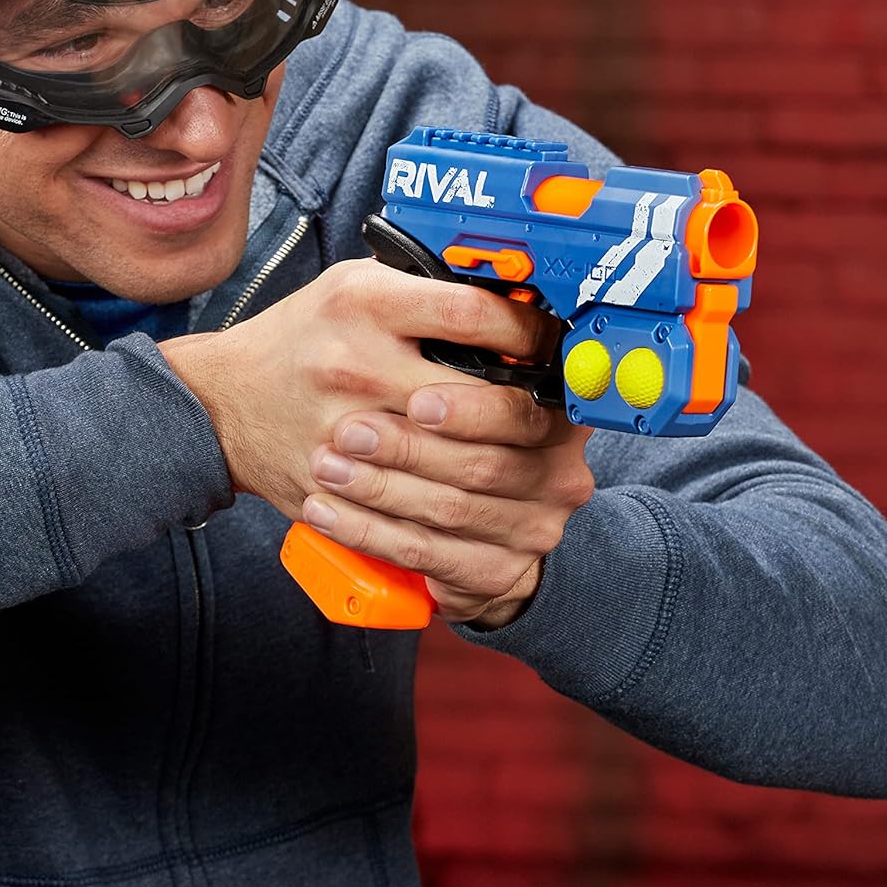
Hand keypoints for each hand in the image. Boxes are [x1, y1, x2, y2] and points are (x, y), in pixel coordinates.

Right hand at [160, 258, 560, 522]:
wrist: (221, 401)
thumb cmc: (302, 337)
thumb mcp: (356, 285)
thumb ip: (425, 290)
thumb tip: (511, 297)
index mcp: (365, 304)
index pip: (472, 313)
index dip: (526, 330)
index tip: (547, 341)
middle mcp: (356, 365)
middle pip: (477, 400)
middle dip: (529, 412)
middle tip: (551, 412)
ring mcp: (345, 433)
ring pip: (457, 466)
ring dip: (508, 466)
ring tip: (530, 458)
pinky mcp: (338, 486)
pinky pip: (416, 509)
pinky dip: (460, 512)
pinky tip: (486, 501)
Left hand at [303, 380, 593, 626]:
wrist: (471, 514)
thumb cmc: (459, 430)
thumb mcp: (476, 380)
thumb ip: (468, 357)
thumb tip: (429, 315)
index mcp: (560, 416)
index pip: (523, 410)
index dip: (469, 409)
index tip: (418, 400)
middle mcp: (560, 474)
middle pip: (482, 464)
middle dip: (408, 448)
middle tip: (350, 431)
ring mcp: (534, 528)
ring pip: (449, 510)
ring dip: (380, 488)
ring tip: (329, 465)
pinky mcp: (497, 570)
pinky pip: (424, 553)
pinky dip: (367, 531)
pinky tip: (327, 510)